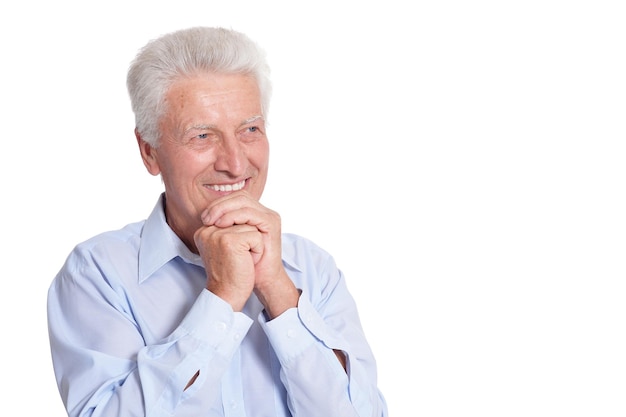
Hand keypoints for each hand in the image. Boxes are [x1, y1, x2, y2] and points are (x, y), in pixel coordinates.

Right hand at [193, 222, 260, 310]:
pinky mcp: (229, 240)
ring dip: (254, 244)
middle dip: (248, 237)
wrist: (228, 296)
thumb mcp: (225, 247)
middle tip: (241, 257)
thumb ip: (228, 229)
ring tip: (242, 259)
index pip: (231, 215)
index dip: (242, 234)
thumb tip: (243, 211)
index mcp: (204, 231)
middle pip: (241, 219)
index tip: (235, 253)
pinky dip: (258, 250)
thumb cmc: (230, 273)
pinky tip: (247, 262)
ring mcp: (217, 234)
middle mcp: (207, 230)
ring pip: (250, 227)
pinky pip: (256, 236)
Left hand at [200, 191, 298, 316]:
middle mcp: (263, 211)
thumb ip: (223, 226)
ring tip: (212, 221)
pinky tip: (222, 225)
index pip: (234, 198)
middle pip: (239, 196)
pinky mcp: (271, 223)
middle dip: (220, 205)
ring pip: (244, 201)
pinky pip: (250, 213)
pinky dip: (234, 216)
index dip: (218, 204)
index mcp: (255, 213)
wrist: (262, 277)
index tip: (204, 218)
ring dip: (224, 209)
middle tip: (206, 218)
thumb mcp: (231, 240)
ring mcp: (269, 216)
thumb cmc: (245, 262)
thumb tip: (204, 217)